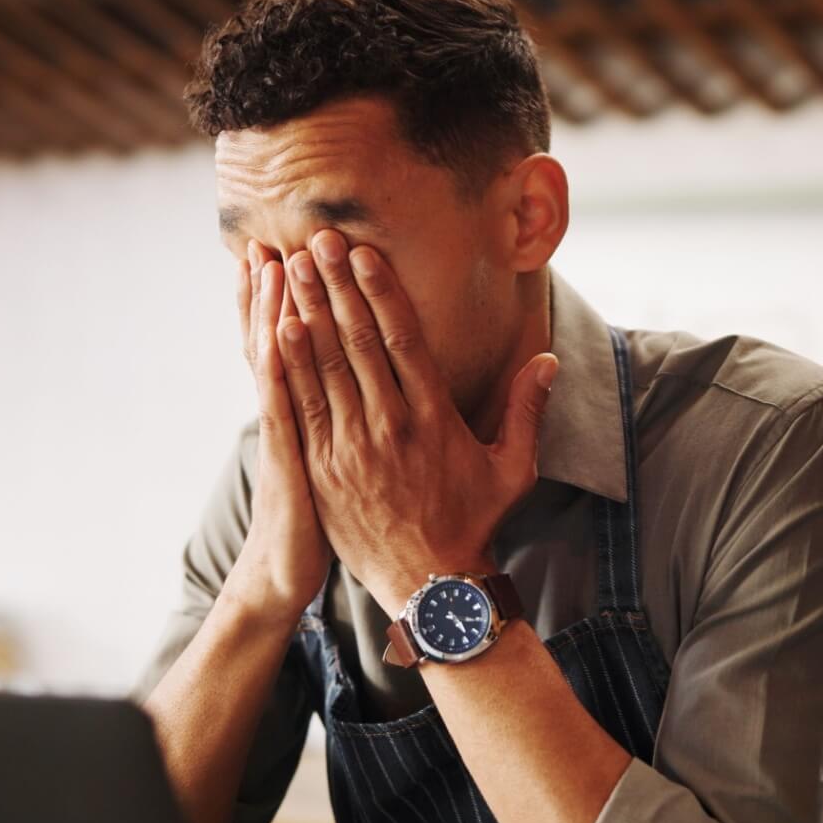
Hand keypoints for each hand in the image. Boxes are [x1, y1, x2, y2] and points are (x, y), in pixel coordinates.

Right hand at [228, 241, 331, 619]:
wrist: (290, 571)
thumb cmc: (325, 519)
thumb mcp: (330, 465)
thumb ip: (344, 421)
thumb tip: (358, 390)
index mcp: (312, 409)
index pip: (302, 342)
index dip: (300, 299)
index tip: (302, 254)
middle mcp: (294, 411)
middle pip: (286, 337)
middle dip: (286, 287)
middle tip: (280, 236)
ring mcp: (288, 431)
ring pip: (278, 359)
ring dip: (274, 308)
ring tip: (272, 259)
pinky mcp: (291, 456)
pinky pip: (283, 402)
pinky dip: (277, 363)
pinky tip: (276, 327)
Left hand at [274, 229, 557, 615]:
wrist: (428, 582)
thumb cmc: (473, 519)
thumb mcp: (513, 467)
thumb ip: (528, 409)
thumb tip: (548, 360)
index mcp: (434, 416)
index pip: (401, 337)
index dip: (379, 290)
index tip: (362, 253)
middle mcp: (389, 424)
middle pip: (356, 339)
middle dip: (333, 285)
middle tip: (315, 241)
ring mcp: (350, 447)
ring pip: (322, 365)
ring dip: (304, 311)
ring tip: (288, 268)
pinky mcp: (321, 469)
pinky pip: (300, 407)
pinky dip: (286, 366)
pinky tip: (274, 330)